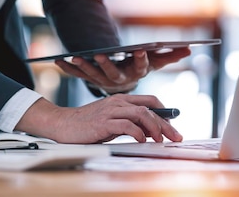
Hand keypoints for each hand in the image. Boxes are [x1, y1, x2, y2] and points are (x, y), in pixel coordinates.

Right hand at [16, 95, 183, 143]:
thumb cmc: (88, 123)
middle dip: (166, 123)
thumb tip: (151, 131)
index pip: (151, 100)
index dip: (165, 112)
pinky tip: (142, 140)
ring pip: (141, 114)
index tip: (174, 126)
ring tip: (160, 140)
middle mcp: (118, 102)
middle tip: (176, 136)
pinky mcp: (103, 122)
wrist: (62, 124)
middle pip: (150, 108)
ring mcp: (111, 110)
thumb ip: (130, 122)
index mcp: (122, 99)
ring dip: (155, 127)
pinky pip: (126, 125)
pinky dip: (137, 132)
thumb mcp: (112, 120)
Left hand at [55, 48, 190, 94]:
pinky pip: (78, 75)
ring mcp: (103, 80)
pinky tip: (57, 61)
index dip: (141, 59)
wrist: (122, 92)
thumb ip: (171, 55)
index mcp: (135, 75)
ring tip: (76, 56)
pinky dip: (68, 69)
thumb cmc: (139, 69)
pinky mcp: (90, 78)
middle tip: (100, 54)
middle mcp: (119, 80)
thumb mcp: (156, 61)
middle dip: (106, 63)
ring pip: (93, 75)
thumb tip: (188, 48)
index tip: (141, 50)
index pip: (140, 68)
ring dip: (84, 66)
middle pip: (113, 73)